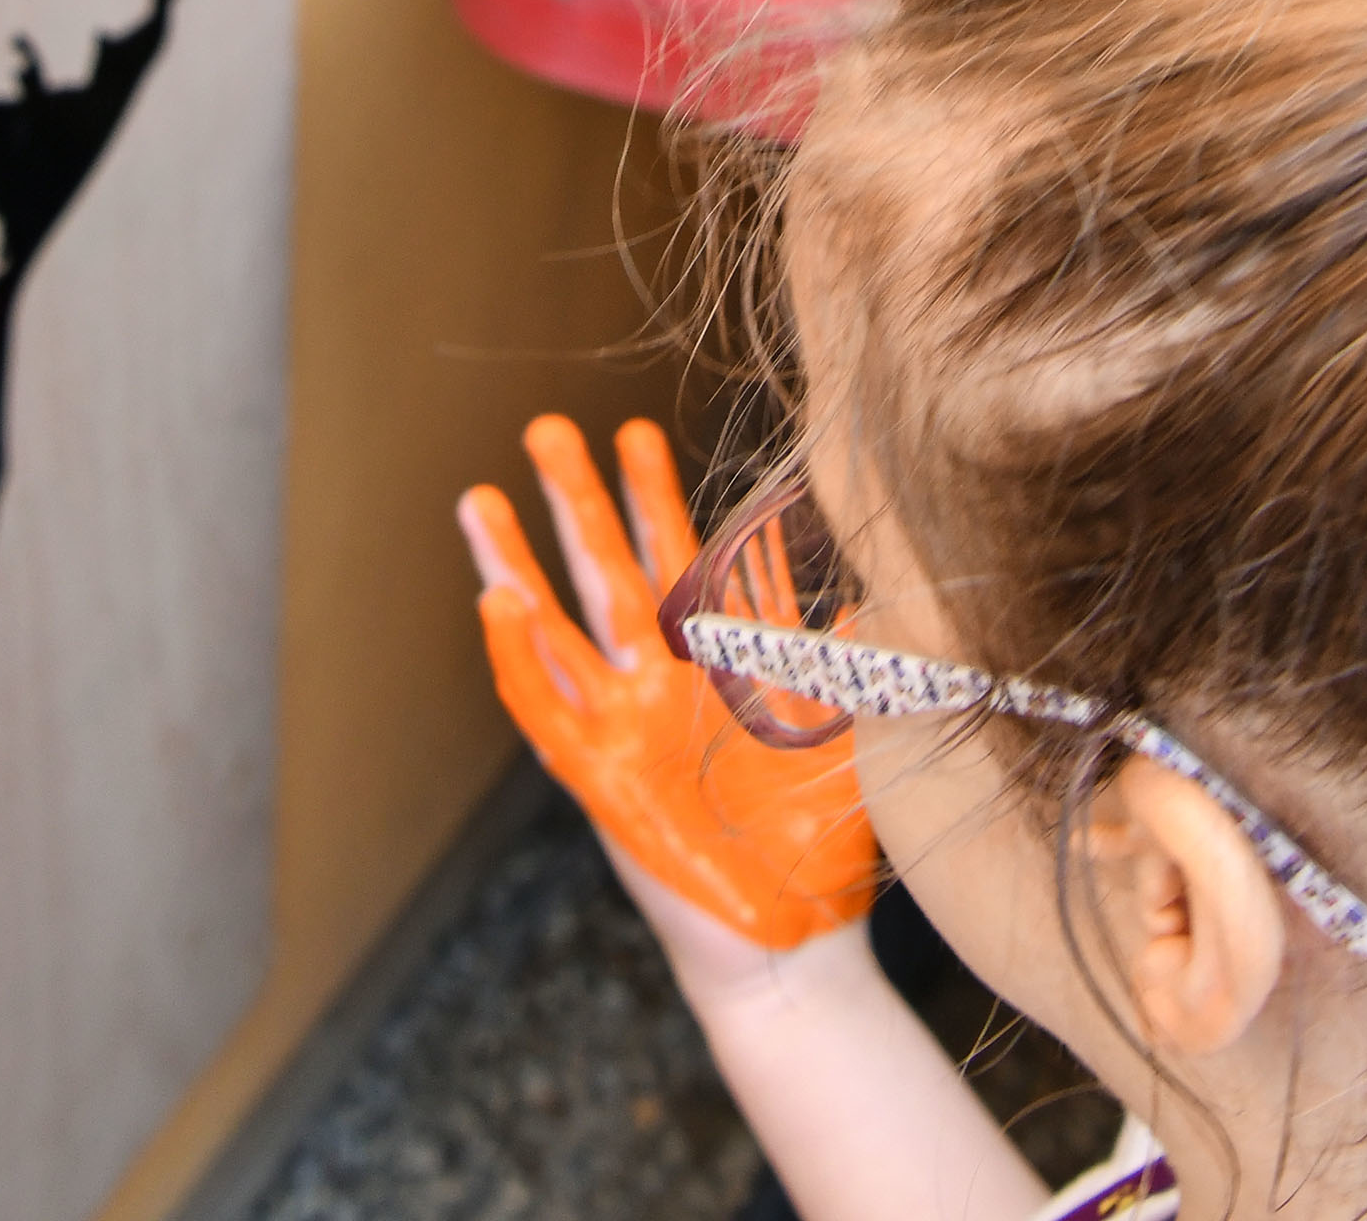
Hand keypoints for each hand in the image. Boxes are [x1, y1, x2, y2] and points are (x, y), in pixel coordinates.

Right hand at [463, 411, 878, 959]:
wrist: (801, 940)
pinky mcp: (602, 783)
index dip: (655, 498)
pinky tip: (499, 604)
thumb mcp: (847, 724)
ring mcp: (622, 731)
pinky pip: (547, 714)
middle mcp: (657, 686)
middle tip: (548, 428)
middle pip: (607, 574)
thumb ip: (850, 648)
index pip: (676, 560)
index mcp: (710, 666)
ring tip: (479, 499)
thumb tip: (886, 570)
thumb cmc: (824, 837)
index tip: (636, 431)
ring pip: (557, 631)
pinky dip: (519, 660)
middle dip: (578, 503)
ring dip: (517, 566)